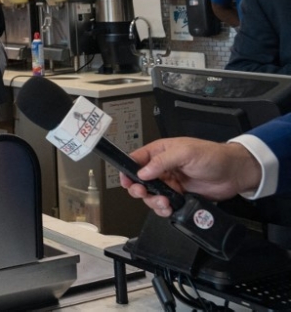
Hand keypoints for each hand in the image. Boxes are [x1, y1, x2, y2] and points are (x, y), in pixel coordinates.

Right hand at [120, 137, 261, 216]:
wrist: (235, 173)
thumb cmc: (213, 156)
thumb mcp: (185, 152)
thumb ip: (162, 161)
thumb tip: (143, 172)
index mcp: (160, 152)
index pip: (136, 160)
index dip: (128, 171)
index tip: (126, 181)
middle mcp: (163, 168)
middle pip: (140, 181)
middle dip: (139, 189)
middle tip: (143, 193)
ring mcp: (171, 183)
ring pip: (151, 196)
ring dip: (153, 201)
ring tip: (164, 202)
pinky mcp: (179, 196)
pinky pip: (165, 205)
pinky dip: (164, 209)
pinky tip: (169, 208)